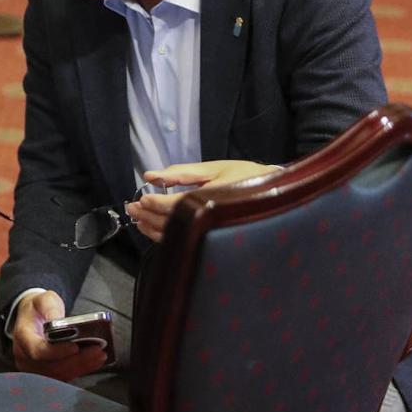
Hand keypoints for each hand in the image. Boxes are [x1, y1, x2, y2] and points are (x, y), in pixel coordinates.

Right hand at [11, 291, 106, 380]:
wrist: (32, 317)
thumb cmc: (38, 309)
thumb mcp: (43, 300)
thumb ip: (51, 308)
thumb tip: (59, 322)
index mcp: (22, 336)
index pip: (37, 350)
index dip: (57, 352)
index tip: (75, 346)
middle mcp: (25, 356)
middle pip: (52, 366)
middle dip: (77, 360)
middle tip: (97, 350)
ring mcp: (34, 368)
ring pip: (59, 374)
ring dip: (81, 367)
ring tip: (99, 355)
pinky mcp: (44, 373)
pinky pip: (62, 377)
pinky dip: (79, 370)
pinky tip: (93, 362)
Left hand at [124, 160, 280, 241]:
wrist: (279, 199)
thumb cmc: (249, 180)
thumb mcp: (217, 169)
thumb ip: (182, 172)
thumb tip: (151, 176)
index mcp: (217, 200)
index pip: (180, 206)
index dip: (158, 203)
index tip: (143, 199)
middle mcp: (215, 220)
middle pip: (174, 222)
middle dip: (150, 215)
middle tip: (132, 207)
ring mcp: (214, 233)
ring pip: (177, 235)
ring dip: (153, 227)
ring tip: (138, 218)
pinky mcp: (212, 239)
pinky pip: (184, 241)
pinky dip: (165, 236)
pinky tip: (151, 229)